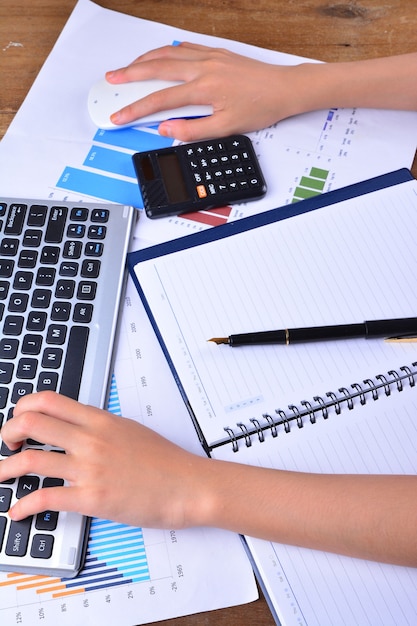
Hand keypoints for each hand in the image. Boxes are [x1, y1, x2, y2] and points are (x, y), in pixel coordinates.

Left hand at [0, 391, 207, 527]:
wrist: (188, 486)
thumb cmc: (165, 461)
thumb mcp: (130, 430)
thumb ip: (100, 427)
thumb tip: (75, 427)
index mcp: (100, 420)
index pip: (49, 400)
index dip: (24, 406)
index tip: (19, 418)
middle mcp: (91, 439)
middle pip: (31, 423)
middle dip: (8, 432)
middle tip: (7, 443)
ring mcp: (90, 468)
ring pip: (31, 460)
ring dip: (6, 468)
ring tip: (1, 475)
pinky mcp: (92, 498)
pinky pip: (46, 498)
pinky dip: (24, 506)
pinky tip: (18, 511)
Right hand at [106, 42, 299, 140]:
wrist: (284, 89)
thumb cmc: (260, 108)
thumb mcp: (226, 127)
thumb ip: (192, 130)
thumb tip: (166, 130)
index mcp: (203, 88)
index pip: (160, 100)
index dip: (135, 109)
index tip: (119, 116)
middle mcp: (203, 68)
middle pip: (157, 69)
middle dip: (130, 75)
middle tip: (111, 80)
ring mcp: (209, 57)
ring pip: (168, 54)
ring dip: (144, 60)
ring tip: (128, 68)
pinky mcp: (217, 53)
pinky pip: (184, 49)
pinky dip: (166, 52)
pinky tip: (159, 56)